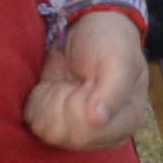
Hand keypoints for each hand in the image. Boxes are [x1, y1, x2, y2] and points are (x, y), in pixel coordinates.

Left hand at [24, 7, 145, 153]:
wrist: (89, 28)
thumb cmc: (110, 40)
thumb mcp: (118, 56)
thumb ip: (113, 88)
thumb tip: (98, 120)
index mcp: (126, 121)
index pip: (89, 131)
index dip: (79, 103)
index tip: (89, 81)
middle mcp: (104, 134)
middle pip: (66, 135)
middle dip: (64, 99)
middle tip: (77, 79)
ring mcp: (79, 132)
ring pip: (48, 131)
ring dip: (50, 99)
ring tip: (66, 82)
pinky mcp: (56, 124)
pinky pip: (35, 123)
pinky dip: (39, 100)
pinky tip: (55, 86)